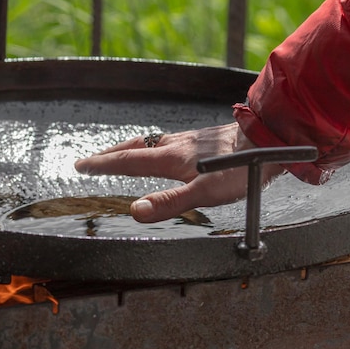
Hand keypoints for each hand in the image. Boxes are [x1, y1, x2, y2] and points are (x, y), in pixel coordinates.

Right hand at [74, 122, 284, 222]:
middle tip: (92, 159)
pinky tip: (159, 150)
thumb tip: (136, 210)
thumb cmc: (239, 169)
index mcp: (169, 158)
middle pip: (132, 147)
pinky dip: (149, 145)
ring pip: (148, 142)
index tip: (81, 165)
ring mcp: (187, 139)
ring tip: (119, 155)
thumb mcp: (204, 193)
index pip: (126, 161)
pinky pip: (163, 140)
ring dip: (128, 148)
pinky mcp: (200, 139)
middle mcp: (174, 145)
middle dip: (109, 154)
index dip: (102, 164)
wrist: (268, 139)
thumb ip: (169, 203)